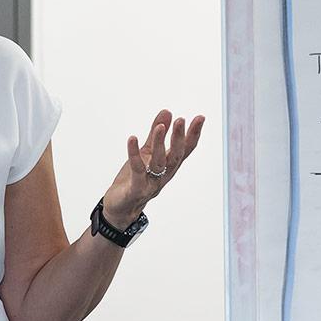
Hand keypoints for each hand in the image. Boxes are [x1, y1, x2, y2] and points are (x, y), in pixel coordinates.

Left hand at [102, 109, 204, 226]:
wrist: (120, 208)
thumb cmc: (134, 180)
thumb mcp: (146, 153)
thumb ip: (156, 134)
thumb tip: (167, 112)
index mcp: (168, 166)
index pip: (184, 150)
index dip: (193, 135)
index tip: (200, 118)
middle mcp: (163, 175)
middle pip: (175, 157)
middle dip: (179, 138)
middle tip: (182, 120)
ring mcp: (151, 183)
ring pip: (158, 163)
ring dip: (159, 144)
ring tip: (160, 127)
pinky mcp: (136, 189)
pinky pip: (137, 170)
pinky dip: (134, 154)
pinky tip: (132, 139)